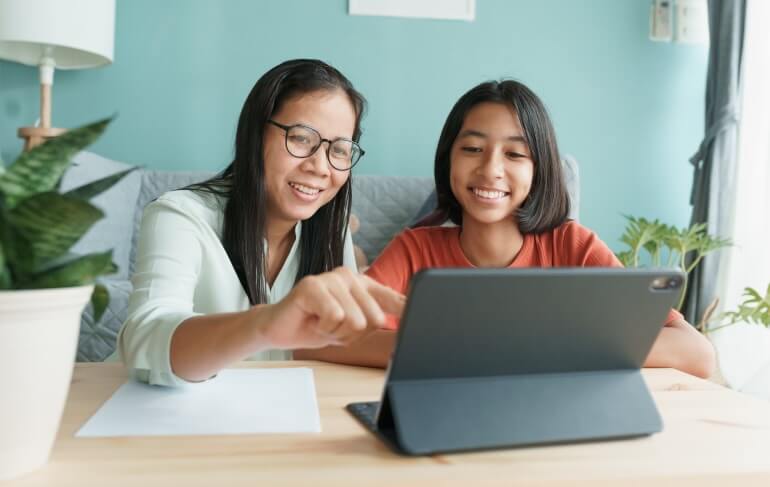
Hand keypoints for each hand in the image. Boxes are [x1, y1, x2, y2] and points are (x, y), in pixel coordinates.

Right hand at [257, 267, 404, 349]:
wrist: (280, 329)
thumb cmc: (316, 326)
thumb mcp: (351, 329)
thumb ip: (374, 323)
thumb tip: (398, 324)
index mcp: (363, 285)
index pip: (393, 298)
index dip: (409, 308)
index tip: (429, 315)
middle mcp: (350, 277)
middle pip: (374, 318)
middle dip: (352, 335)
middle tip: (333, 328)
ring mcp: (331, 278)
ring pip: (354, 320)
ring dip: (336, 333)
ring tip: (322, 323)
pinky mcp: (312, 285)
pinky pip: (334, 316)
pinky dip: (323, 328)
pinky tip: (313, 320)